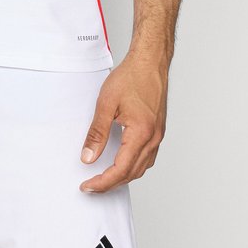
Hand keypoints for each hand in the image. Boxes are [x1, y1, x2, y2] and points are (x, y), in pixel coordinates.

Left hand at [78, 52, 167, 192]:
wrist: (150, 62)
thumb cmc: (131, 77)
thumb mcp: (106, 103)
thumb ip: (97, 133)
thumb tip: (88, 156)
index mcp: (141, 133)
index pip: (121, 169)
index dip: (103, 182)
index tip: (88, 185)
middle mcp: (153, 138)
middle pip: (132, 173)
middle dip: (111, 183)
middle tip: (91, 185)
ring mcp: (158, 135)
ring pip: (142, 168)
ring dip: (123, 176)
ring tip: (104, 177)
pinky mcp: (158, 131)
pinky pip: (147, 157)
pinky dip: (133, 165)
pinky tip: (122, 162)